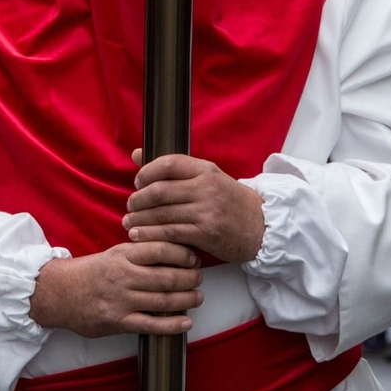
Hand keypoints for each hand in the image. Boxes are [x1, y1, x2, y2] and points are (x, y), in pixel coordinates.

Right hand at [28, 242, 201, 337]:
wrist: (59, 293)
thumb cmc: (91, 273)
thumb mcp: (113, 254)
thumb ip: (139, 253)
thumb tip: (173, 251)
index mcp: (123, 255)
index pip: (159, 249)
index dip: (182, 253)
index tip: (193, 258)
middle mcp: (123, 276)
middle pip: (166, 276)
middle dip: (189, 278)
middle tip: (199, 278)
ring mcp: (121, 300)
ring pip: (163, 300)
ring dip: (186, 299)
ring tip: (198, 297)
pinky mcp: (118, 322)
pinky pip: (151, 325)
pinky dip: (172, 325)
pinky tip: (186, 322)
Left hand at [124, 151, 265, 264]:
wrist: (261, 227)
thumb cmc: (230, 202)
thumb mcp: (208, 178)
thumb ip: (175, 169)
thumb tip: (136, 154)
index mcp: (206, 170)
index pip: (168, 163)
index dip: (146, 172)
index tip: (137, 182)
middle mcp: (206, 188)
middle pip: (160, 190)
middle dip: (139, 199)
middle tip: (130, 206)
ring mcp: (207, 211)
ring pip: (162, 213)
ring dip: (140, 219)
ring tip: (129, 223)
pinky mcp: (207, 233)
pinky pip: (171, 233)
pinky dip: (151, 235)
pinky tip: (140, 236)